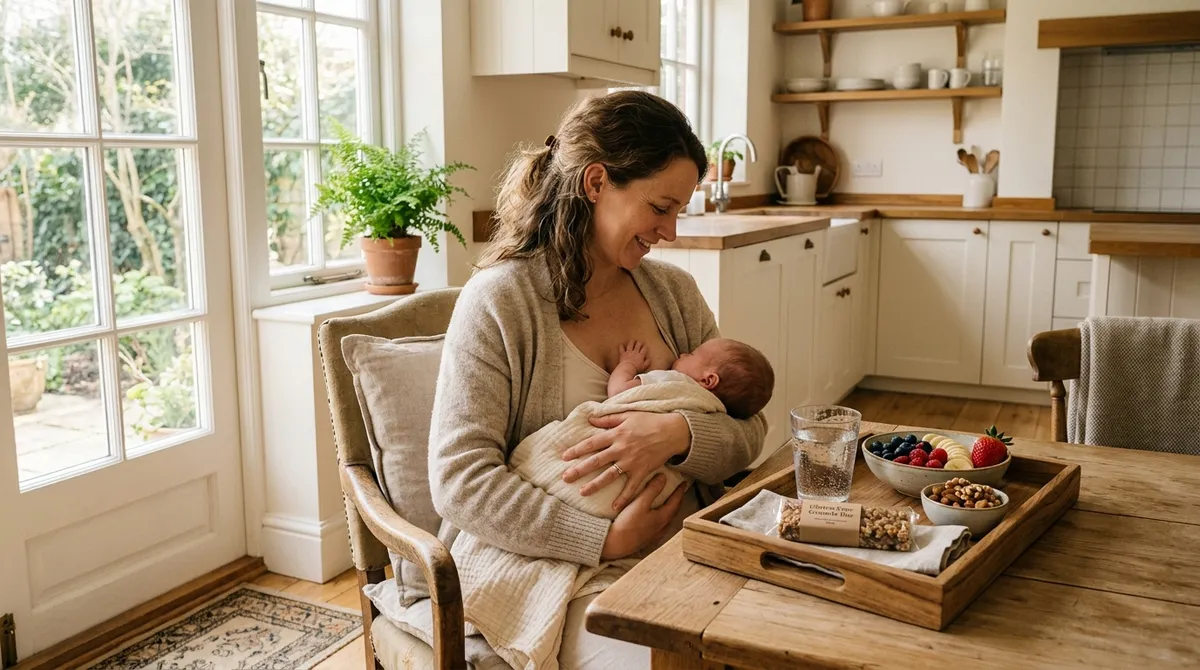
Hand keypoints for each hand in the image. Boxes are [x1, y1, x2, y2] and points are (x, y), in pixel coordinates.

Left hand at [562, 412, 690, 510]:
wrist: (672, 431)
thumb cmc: (649, 421)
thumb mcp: (628, 415)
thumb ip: (608, 419)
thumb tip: (590, 419)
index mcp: (616, 434)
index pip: (592, 443)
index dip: (577, 450)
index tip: (564, 457)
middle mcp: (621, 449)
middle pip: (596, 461)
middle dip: (579, 470)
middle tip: (565, 478)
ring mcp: (632, 462)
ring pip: (610, 475)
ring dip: (595, 484)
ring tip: (582, 492)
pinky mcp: (642, 471)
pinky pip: (631, 487)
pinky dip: (624, 498)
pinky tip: (614, 507)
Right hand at [601, 474, 686, 559]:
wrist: (615, 544)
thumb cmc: (628, 523)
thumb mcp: (640, 502)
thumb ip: (652, 489)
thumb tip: (663, 477)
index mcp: (663, 518)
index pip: (675, 501)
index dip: (679, 491)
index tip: (683, 483)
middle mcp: (662, 528)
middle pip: (673, 512)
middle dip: (677, 501)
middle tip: (677, 493)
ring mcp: (655, 535)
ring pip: (667, 520)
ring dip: (669, 510)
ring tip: (667, 503)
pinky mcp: (648, 540)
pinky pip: (660, 527)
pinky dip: (661, 518)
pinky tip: (655, 518)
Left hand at [618, 340, 648, 372]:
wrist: (628, 369)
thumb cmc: (636, 369)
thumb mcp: (644, 367)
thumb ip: (647, 362)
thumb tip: (649, 358)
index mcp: (640, 355)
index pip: (644, 349)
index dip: (645, 347)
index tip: (646, 346)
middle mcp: (635, 352)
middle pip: (638, 345)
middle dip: (639, 343)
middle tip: (640, 342)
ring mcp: (628, 352)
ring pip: (630, 345)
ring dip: (632, 342)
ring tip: (633, 340)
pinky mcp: (623, 354)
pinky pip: (621, 348)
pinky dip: (621, 346)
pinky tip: (621, 344)